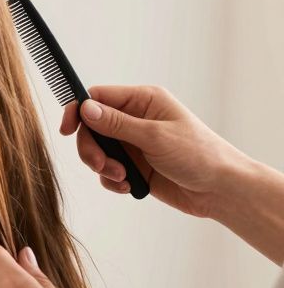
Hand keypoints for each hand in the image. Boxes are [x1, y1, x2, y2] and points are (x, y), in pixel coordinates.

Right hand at [61, 85, 246, 217]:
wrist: (220, 190)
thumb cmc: (200, 155)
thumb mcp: (155, 136)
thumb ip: (117, 124)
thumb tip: (86, 109)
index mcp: (143, 101)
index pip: (97, 98)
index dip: (78, 111)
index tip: (67, 130)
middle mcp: (135, 119)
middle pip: (91, 127)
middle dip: (91, 148)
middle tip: (99, 165)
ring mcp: (133, 143)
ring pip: (96, 151)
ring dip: (102, 167)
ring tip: (122, 177)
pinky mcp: (134, 166)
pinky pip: (106, 170)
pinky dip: (111, 180)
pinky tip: (129, 185)